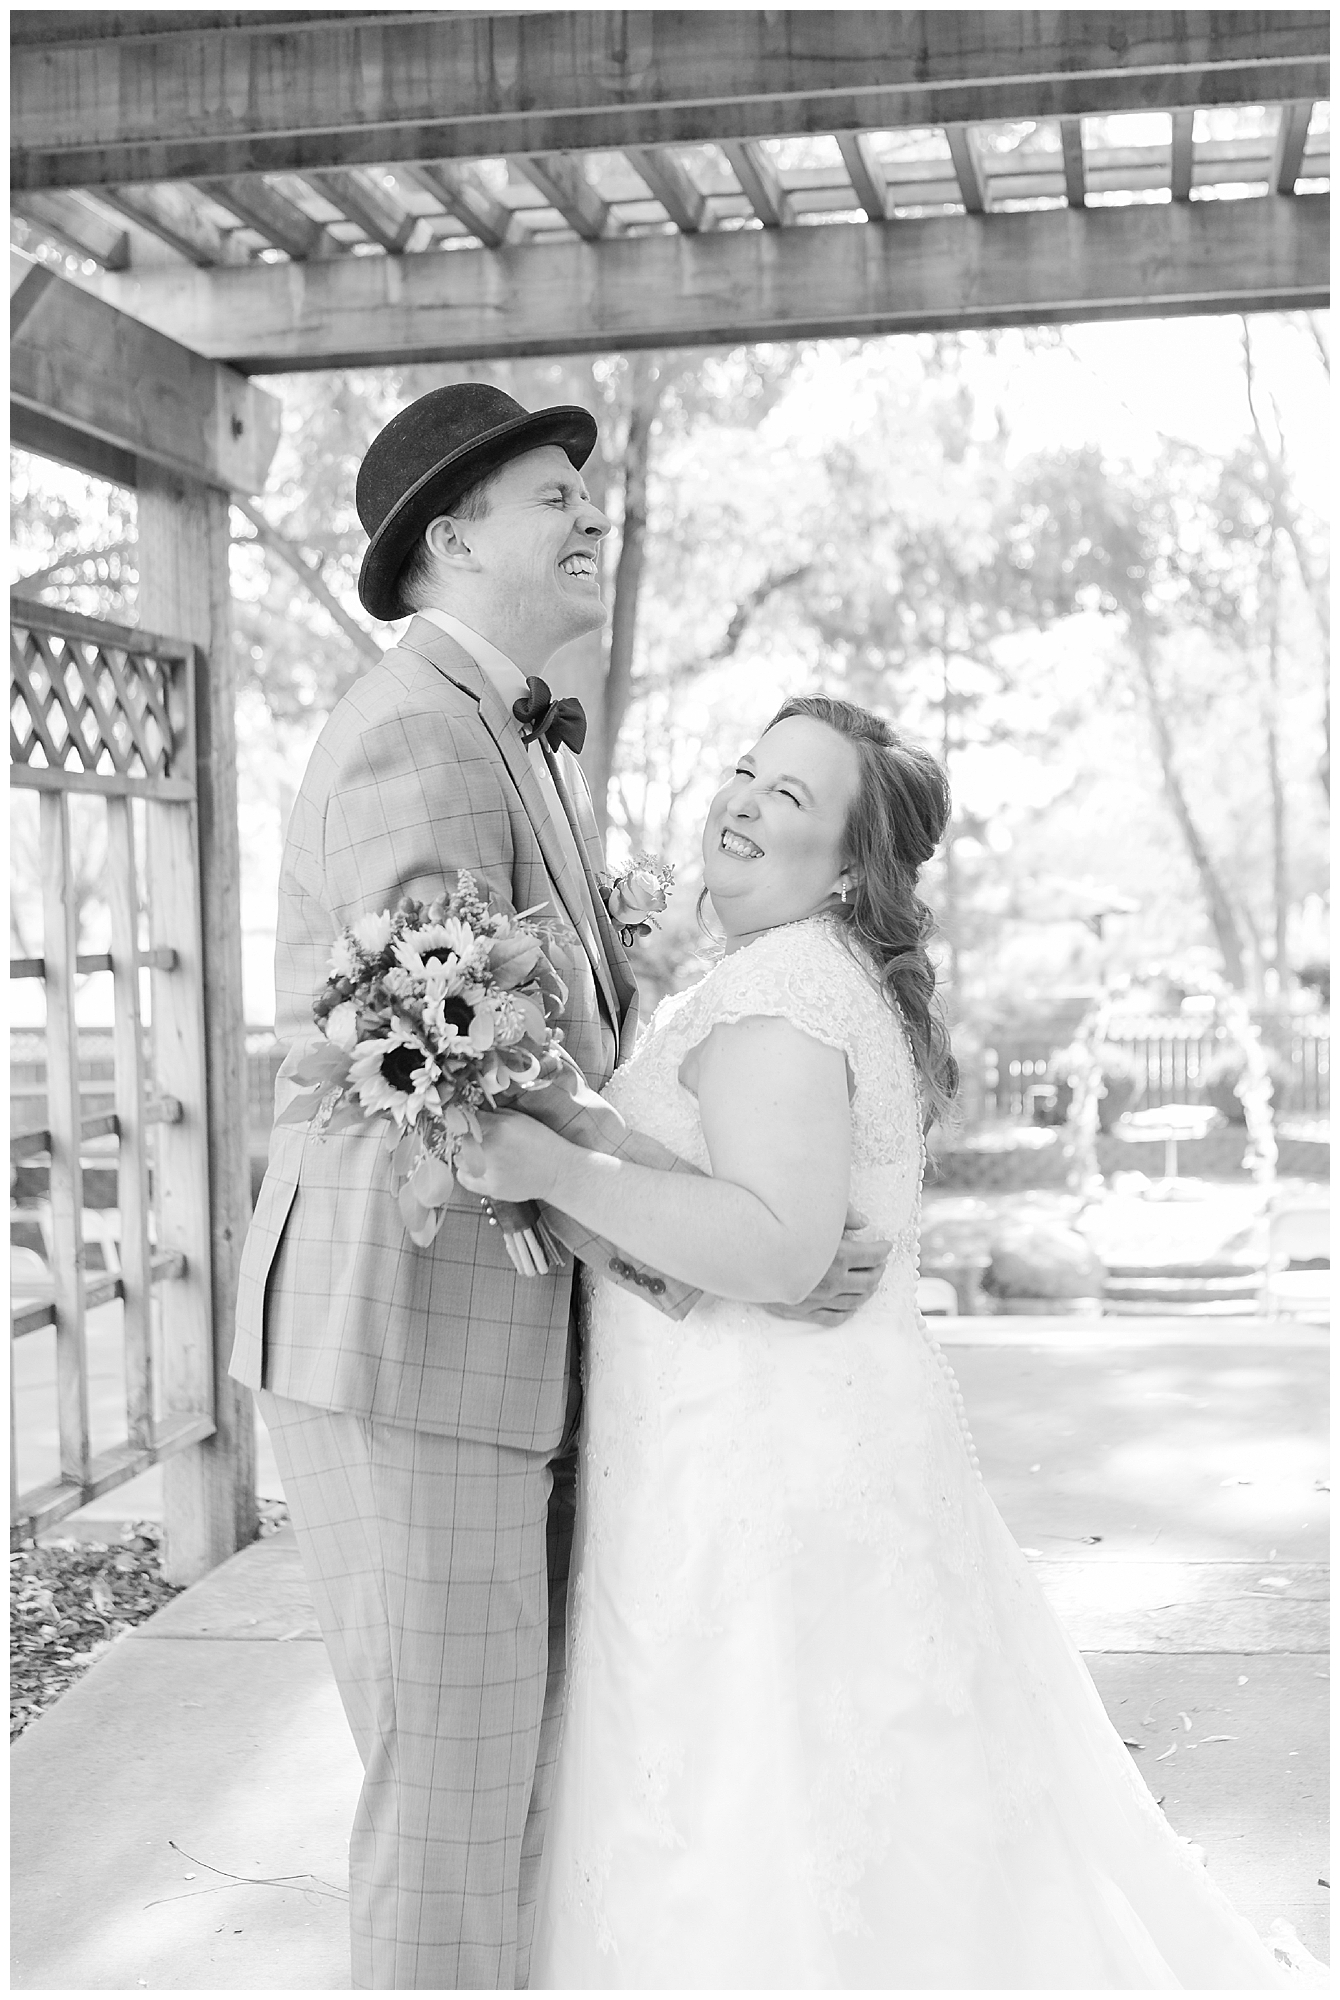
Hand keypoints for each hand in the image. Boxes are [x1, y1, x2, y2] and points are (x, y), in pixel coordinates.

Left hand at [455, 1111, 567, 1203]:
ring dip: (465, 1154)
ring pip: (459, 1158)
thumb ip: (496, 1115)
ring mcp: (488, 1170)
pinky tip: (475, 1167)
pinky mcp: (489, 1188)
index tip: (468, 1121)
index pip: (468, 1118)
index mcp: (498, 1127)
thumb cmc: (542, 1143)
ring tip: (480, 1154)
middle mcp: (490, 1148)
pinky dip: (465, 1171)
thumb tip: (475, 1113)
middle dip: (466, 1137)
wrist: (558, 1172)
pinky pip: (464, 1177)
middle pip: (461, 1138)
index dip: (467, 1119)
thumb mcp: (521, 1119)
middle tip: (476, 1139)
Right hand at [763, 1205, 891, 1326]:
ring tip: (870, 1281)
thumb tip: (865, 1223)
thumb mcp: (813, 1213)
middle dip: (878, 1270)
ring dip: (867, 1291)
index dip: (883, 1250)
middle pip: (868, 1281)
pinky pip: (834, 1318)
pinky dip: (848, 1312)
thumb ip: (842, 1215)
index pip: (872, 1256)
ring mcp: (818, 1300)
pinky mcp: (803, 1311)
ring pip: (855, 1301)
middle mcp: (832, 1281)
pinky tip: (851, 1306)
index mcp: (838, 1256)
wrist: (743, 1253)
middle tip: (880, 1263)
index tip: (886, 1245)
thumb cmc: (778, 1227)